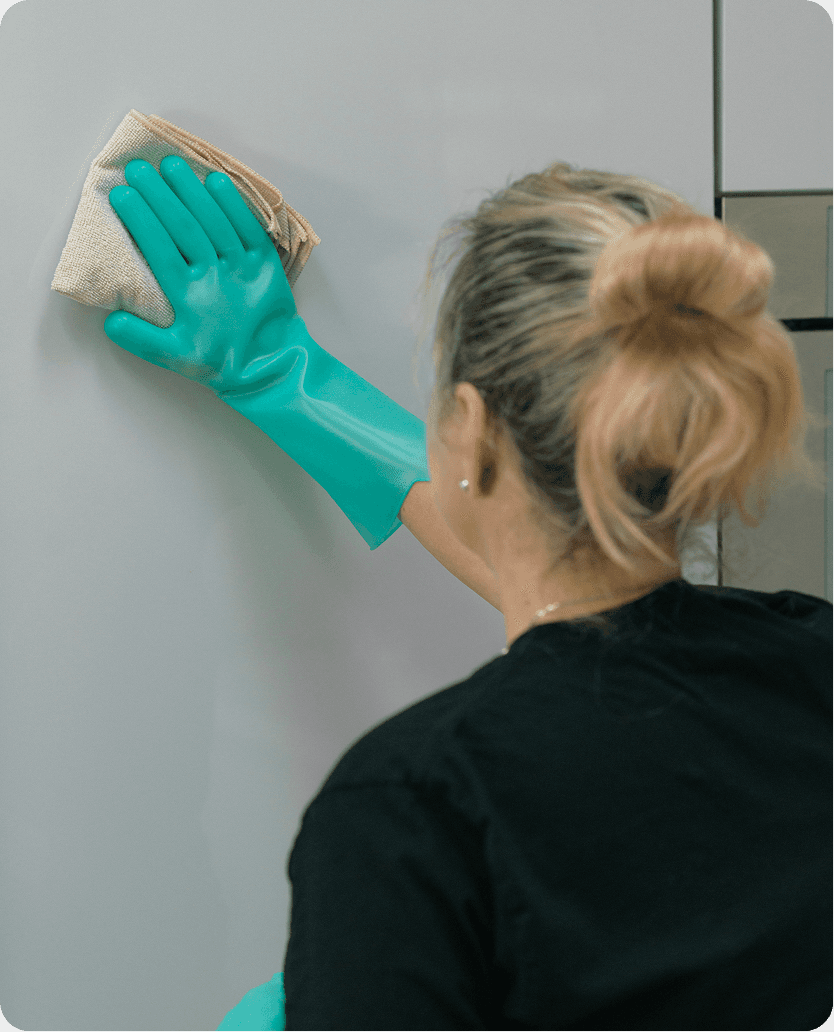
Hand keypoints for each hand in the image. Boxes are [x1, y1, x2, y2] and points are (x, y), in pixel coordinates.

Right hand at [104, 156, 303, 393]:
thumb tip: (110, 319)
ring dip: (190, 190)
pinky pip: (247, 227)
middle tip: (138, 167)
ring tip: (170, 164)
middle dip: (158, 194)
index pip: (158, 247)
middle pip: (182, 226)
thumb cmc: (222, 361)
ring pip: (213, 221)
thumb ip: (141, 339)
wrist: (272, 366)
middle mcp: (214, 275)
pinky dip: (232, 203)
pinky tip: (214, 180)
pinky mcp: (265, 263)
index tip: (120, 192)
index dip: (139, 217)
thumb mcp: (176, 358)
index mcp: (188, 295)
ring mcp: (242, 266)